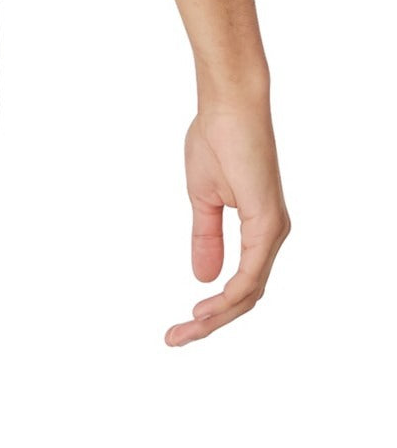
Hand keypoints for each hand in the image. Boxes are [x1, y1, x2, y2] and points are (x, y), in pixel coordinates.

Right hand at [167, 99, 290, 344]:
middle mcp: (271, 235)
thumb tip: (203, 276)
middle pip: (246, 296)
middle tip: (176, 338)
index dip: (213, 309)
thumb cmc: (216, 141)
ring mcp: (272, 230)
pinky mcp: (267, 222)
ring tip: (187, 329)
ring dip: (218, 316)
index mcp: (259, 229)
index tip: (181, 324)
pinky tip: (209, 305)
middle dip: (211, 322)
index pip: (241, 284)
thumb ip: (205, 237)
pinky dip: (232, 294)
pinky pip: (253, 272)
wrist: (227, 108)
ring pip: (250, 292)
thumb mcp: (203, 200)